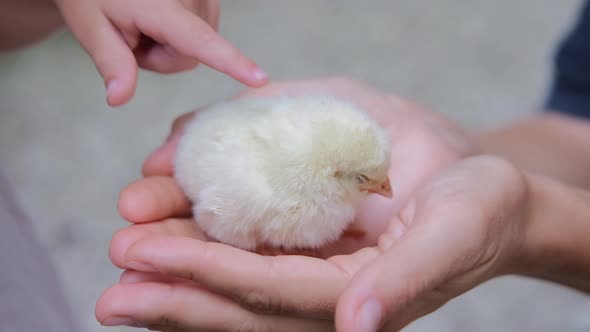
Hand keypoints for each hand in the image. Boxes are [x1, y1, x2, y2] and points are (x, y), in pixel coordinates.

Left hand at [53, 0, 267, 105]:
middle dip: (160, 57)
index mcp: (162, 6)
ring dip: (169, 46)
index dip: (231, 62)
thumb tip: (119, 99)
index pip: (201, 41)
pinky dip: (178, 35)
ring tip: (143, 24)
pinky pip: (201, 33)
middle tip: (132, 38)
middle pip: (190, 56)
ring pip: (197, 47)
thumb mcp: (90, 25)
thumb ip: (111, 62)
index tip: (260, 78)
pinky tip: (158, 20)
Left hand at [95, 78, 481, 329]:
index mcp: (355, 299)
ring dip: (175, 263)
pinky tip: (166, 218)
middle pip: (237, 301)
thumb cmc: (477, 207)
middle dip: (172, 289)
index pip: (268, 294)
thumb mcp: (455, 232)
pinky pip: (247, 245)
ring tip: (122, 244)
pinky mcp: (307, 240)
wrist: (478, 187)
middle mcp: (323, 293)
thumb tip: (357, 328)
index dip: (205, 276)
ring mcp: (312, 269)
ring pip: (232, 277)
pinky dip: (203, 234)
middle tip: (111, 280)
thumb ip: (409, 279)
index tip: (145, 256)